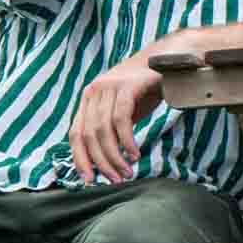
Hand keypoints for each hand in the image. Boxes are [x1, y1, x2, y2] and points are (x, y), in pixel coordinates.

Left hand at [70, 53, 167, 183]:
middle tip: (116, 180)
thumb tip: (102, 163)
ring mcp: (109, 86)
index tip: (90, 180)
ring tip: (127, 172)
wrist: (167, 62)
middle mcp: (94, 91)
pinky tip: (135, 154)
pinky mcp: (127, 86)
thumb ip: (109, 131)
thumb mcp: (121, 112)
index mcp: (88, 99)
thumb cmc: (143, 91)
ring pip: (104, 130)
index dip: (80, 159)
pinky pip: (121, 120)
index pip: (75, 134)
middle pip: (89, 135)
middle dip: (102, 163)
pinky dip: (127, 141)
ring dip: (115, 157)